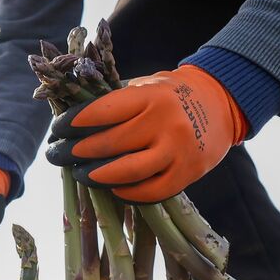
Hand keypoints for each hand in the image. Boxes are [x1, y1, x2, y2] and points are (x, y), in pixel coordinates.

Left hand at [45, 64, 245, 202]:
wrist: (222, 104)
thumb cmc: (171, 96)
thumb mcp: (146, 86)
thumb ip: (117, 103)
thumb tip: (73, 124)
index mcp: (150, 95)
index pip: (103, 111)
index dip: (75, 123)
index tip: (57, 130)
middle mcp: (165, 122)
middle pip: (110, 143)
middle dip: (76, 151)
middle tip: (56, 155)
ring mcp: (178, 150)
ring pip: (128, 172)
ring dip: (96, 176)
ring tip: (79, 174)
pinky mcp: (187, 173)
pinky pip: (151, 191)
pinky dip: (127, 193)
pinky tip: (111, 188)